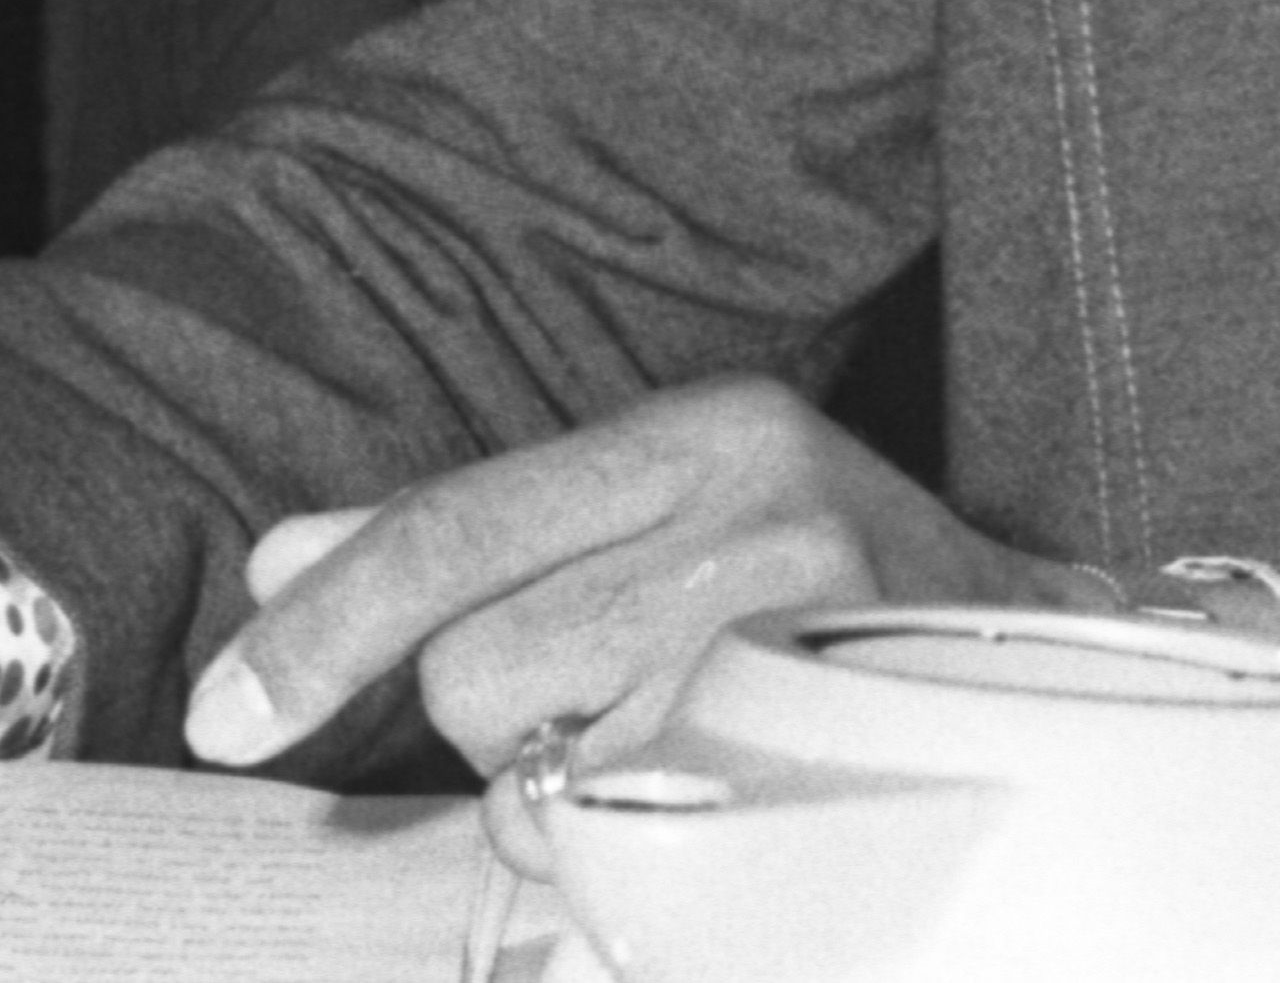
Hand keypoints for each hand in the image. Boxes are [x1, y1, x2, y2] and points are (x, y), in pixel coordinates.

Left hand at [181, 377, 1114, 773]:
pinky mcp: (819, 768)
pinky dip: (624, 850)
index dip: (321, 626)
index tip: (223, 713)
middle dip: (508, 713)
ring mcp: (803, 649)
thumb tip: (281, 556)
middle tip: (626, 693)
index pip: (456, 530)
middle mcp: (764, 518)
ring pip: (540, 770)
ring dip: (568, 787)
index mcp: (714, 430)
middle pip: (481, 667)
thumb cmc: (830, 598)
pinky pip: (616, 847)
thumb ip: (476, 538)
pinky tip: (709, 802)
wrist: (1055, 675)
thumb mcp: (671, 514)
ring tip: (683, 744)